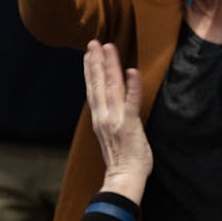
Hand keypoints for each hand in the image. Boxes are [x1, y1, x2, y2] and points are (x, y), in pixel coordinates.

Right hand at [84, 41, 151, 202]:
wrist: (124, 178)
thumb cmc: (123, 159)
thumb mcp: (112, 135)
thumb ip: (111, 118)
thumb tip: (112, 107)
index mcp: (100, 118)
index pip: (93, 89)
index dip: (91, 70)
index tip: (89, 53)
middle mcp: (104, 116)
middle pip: (98, 83)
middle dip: (96, 61)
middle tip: (95, 42)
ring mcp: (115, 119)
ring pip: (111, 87)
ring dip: (110, 66)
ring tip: (108, 48)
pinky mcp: (129, 124)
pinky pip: (131, 101)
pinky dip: (132, 86)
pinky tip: (131, 71)